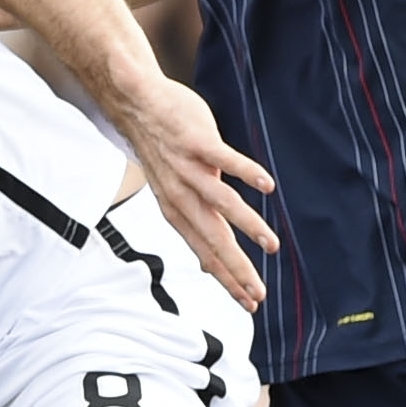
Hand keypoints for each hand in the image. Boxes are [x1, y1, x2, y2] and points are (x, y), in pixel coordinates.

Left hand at [110, 78, 277, 310]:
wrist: (133, 103)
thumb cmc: (161, 148)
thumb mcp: (172, 193)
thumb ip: (192, 226)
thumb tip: (205, 264)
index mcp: (177, 208)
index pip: (205, 251)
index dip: (225, 278)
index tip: (248, 303)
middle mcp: (181, 193)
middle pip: (213, 238)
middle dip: (236, 269)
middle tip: (259, 294)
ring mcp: (188, 167)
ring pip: (221, 203)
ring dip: (247, 225)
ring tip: (272, 245)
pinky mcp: (196, 140)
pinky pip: (223, 158)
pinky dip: (245, 172)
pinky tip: (267, 185)